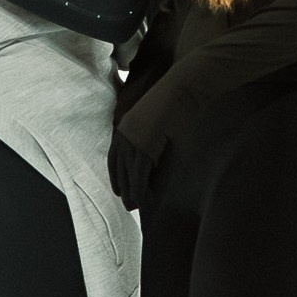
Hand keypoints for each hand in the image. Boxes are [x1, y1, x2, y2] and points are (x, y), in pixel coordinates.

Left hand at [109, 75, 166, 208]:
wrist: (181, 88)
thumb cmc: (174, 96)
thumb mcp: (156, 113)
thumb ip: (151, 127)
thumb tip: (156, 138)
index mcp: (126, 124)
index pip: (116, 155)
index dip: (117, 173)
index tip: (119, 188)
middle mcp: (125, 132)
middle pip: (119, 167)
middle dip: (122, 186)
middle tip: (126, 204)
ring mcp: (133, 140)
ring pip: (128, 173)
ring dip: (131, 192)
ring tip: (134, 208)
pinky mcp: (145, 147)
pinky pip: (140, 174)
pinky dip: (141, 190)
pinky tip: (144, 201)